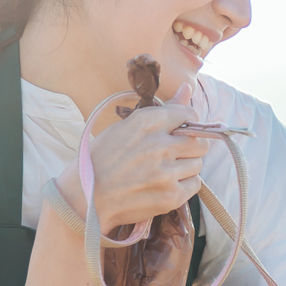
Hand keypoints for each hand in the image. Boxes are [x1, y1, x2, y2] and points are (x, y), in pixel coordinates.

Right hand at [76, 93, 207, 230]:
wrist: (86, 196)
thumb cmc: (102, 159)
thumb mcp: (126, 127)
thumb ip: (163, 110)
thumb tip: (187, 89)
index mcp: (147, 122)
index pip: (188, 114)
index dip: (188, 123)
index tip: (181, 131)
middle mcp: (160, 145)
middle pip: (199, 142)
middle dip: (192, 147)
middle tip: (176, 154)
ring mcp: (167, 172)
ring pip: (198, 164)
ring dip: (187, 167)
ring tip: (167, 171)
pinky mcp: (171, 195)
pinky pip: (195, 184)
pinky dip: (185, 184)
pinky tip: (167, 184)